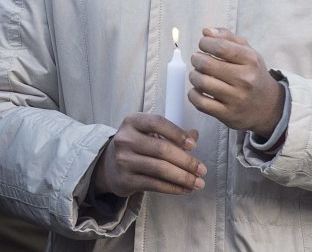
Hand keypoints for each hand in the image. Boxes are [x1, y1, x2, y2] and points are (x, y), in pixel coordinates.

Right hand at [91, 113, 205, 197]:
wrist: (109, 165)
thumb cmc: (135, 145)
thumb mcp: (148, 133)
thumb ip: (171, 133)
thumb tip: (195, 135)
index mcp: (133, 122)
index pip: (157, 123)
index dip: (177, 133)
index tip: (194, 145)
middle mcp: (126, 139)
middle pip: (161, 149)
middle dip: (186, 161)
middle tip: (202, 169)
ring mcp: (124, 160)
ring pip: (159, 169)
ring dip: (183, 177)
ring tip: (198, 183)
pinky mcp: (125, 180)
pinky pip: (154, 185)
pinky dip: (173, 188)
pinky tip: (185, 189)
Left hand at [188, 27, 284, 137]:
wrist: (269, 107)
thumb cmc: (253, 74)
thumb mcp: (248, 52)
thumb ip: (227, 37)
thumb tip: (206, 32)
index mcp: (250, 60)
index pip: (220, 46)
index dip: (205, 43)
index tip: (203, 44)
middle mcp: (245, 79)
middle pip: (206, 64)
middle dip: (196, 58)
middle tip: (197, 59)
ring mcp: (236, 98)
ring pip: (202, 83)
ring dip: (193, 76)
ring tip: (197, 74)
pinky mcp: (227, 114)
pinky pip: (200, 102)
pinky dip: (193, 94)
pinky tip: (198, 90)